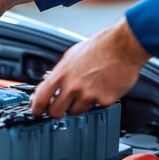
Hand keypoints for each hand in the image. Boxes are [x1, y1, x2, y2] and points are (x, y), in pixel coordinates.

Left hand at [31, 18, 151, 118]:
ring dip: (78, 105)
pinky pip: (95, 107)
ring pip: (75, 111)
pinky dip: (96, 101)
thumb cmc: (100, 47)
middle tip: (60, 107)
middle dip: (56, 111)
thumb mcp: (71, 56)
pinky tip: (100, 88)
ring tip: (86, 91)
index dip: (36, 108)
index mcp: (62, 74)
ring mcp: (88, 95)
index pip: (41, 97)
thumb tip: (52, 83)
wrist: (123, 47)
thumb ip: (61, 73)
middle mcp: (73, 87)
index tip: (36, 111)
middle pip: (55, 112)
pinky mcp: (103, 101)